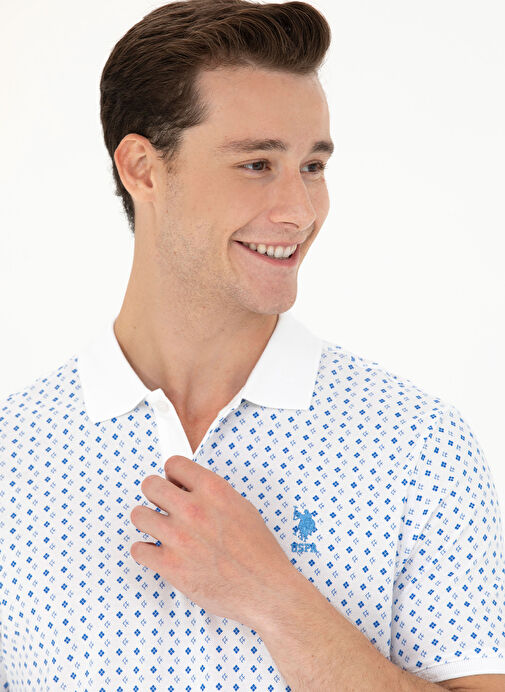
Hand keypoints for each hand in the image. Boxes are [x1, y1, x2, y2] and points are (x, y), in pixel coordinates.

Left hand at [129, 455, 296, 628]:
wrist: (265, 590)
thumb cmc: (259, 555)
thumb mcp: (243, 508)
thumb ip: (214, 496)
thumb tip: (194, 491)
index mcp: (214, 491)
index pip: (174, 464)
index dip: (172, 474)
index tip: (172, 483)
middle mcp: (194, 510)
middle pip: (150, 485)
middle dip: (154, 493)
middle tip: (162, 504)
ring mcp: (179, 537)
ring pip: (138, 515)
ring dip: (147, 522)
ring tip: (159, 529)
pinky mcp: (170, 566)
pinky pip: (138, 549)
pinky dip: (146, 552)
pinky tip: (159, 553)